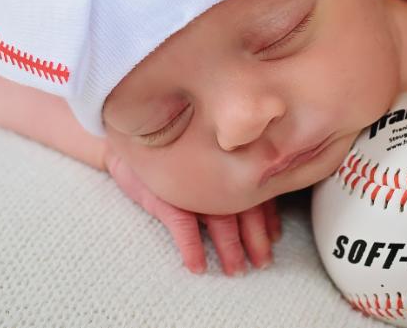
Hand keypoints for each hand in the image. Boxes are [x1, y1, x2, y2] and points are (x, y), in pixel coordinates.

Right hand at [103, 147, 281, 275]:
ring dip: (230, 248)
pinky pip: (182, 225)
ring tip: (235, 270)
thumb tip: (260, 186)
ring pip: (220, 221)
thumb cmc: (175, 149)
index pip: (256, 192)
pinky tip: (197, 266)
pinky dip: (191, 247)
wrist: (131, 137)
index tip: (275, 237)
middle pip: (246, 210)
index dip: (269, 217)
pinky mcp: (164, 194)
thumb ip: (230, 167)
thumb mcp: (206, 153)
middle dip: (256, 239)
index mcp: (228, 162)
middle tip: (263, 263)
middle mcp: (215, 172)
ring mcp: (191, 184)